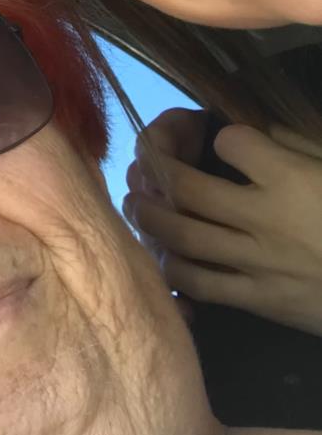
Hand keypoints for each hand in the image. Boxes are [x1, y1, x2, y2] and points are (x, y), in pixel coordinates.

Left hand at [124, 108, 321, 336]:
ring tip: (136, 200)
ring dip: (147, 213)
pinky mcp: (261, 302)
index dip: (219, 134)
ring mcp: (261, 264)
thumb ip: (299, 144)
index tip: (218, 136)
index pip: (232, 141)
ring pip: (179, 236)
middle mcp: (269, 220)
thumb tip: (244, 131)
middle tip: (144, 158)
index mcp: (296, 180)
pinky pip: (197, 285)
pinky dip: (170, 266)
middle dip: (155, 166)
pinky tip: (162, 254)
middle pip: (186, 187)